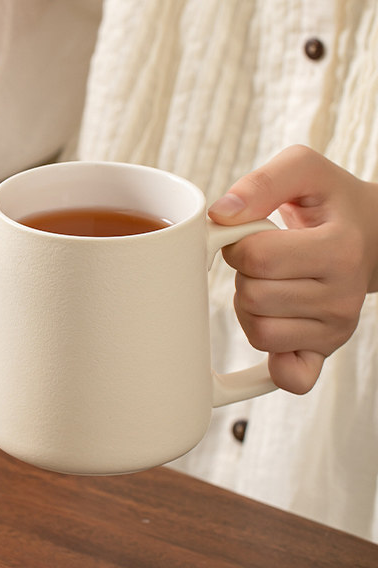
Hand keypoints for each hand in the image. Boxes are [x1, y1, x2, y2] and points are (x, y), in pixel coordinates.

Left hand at [208, 145, 377, 393]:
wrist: (371, 236)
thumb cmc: (329, 205)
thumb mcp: (303, 172)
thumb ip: (263, 182)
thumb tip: (222, 214)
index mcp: (339, 249)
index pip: (257, 258)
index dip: (239, 245)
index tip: (251, 238)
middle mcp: (342, 295)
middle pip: (254, 297)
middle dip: (245, 277)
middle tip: (265, 264)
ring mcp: (336, 330)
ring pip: (258, 332)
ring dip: (250, 310)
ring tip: (271, 286)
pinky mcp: (324, 353)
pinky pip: (290, 378)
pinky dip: (274, 364)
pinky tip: (277, 336)